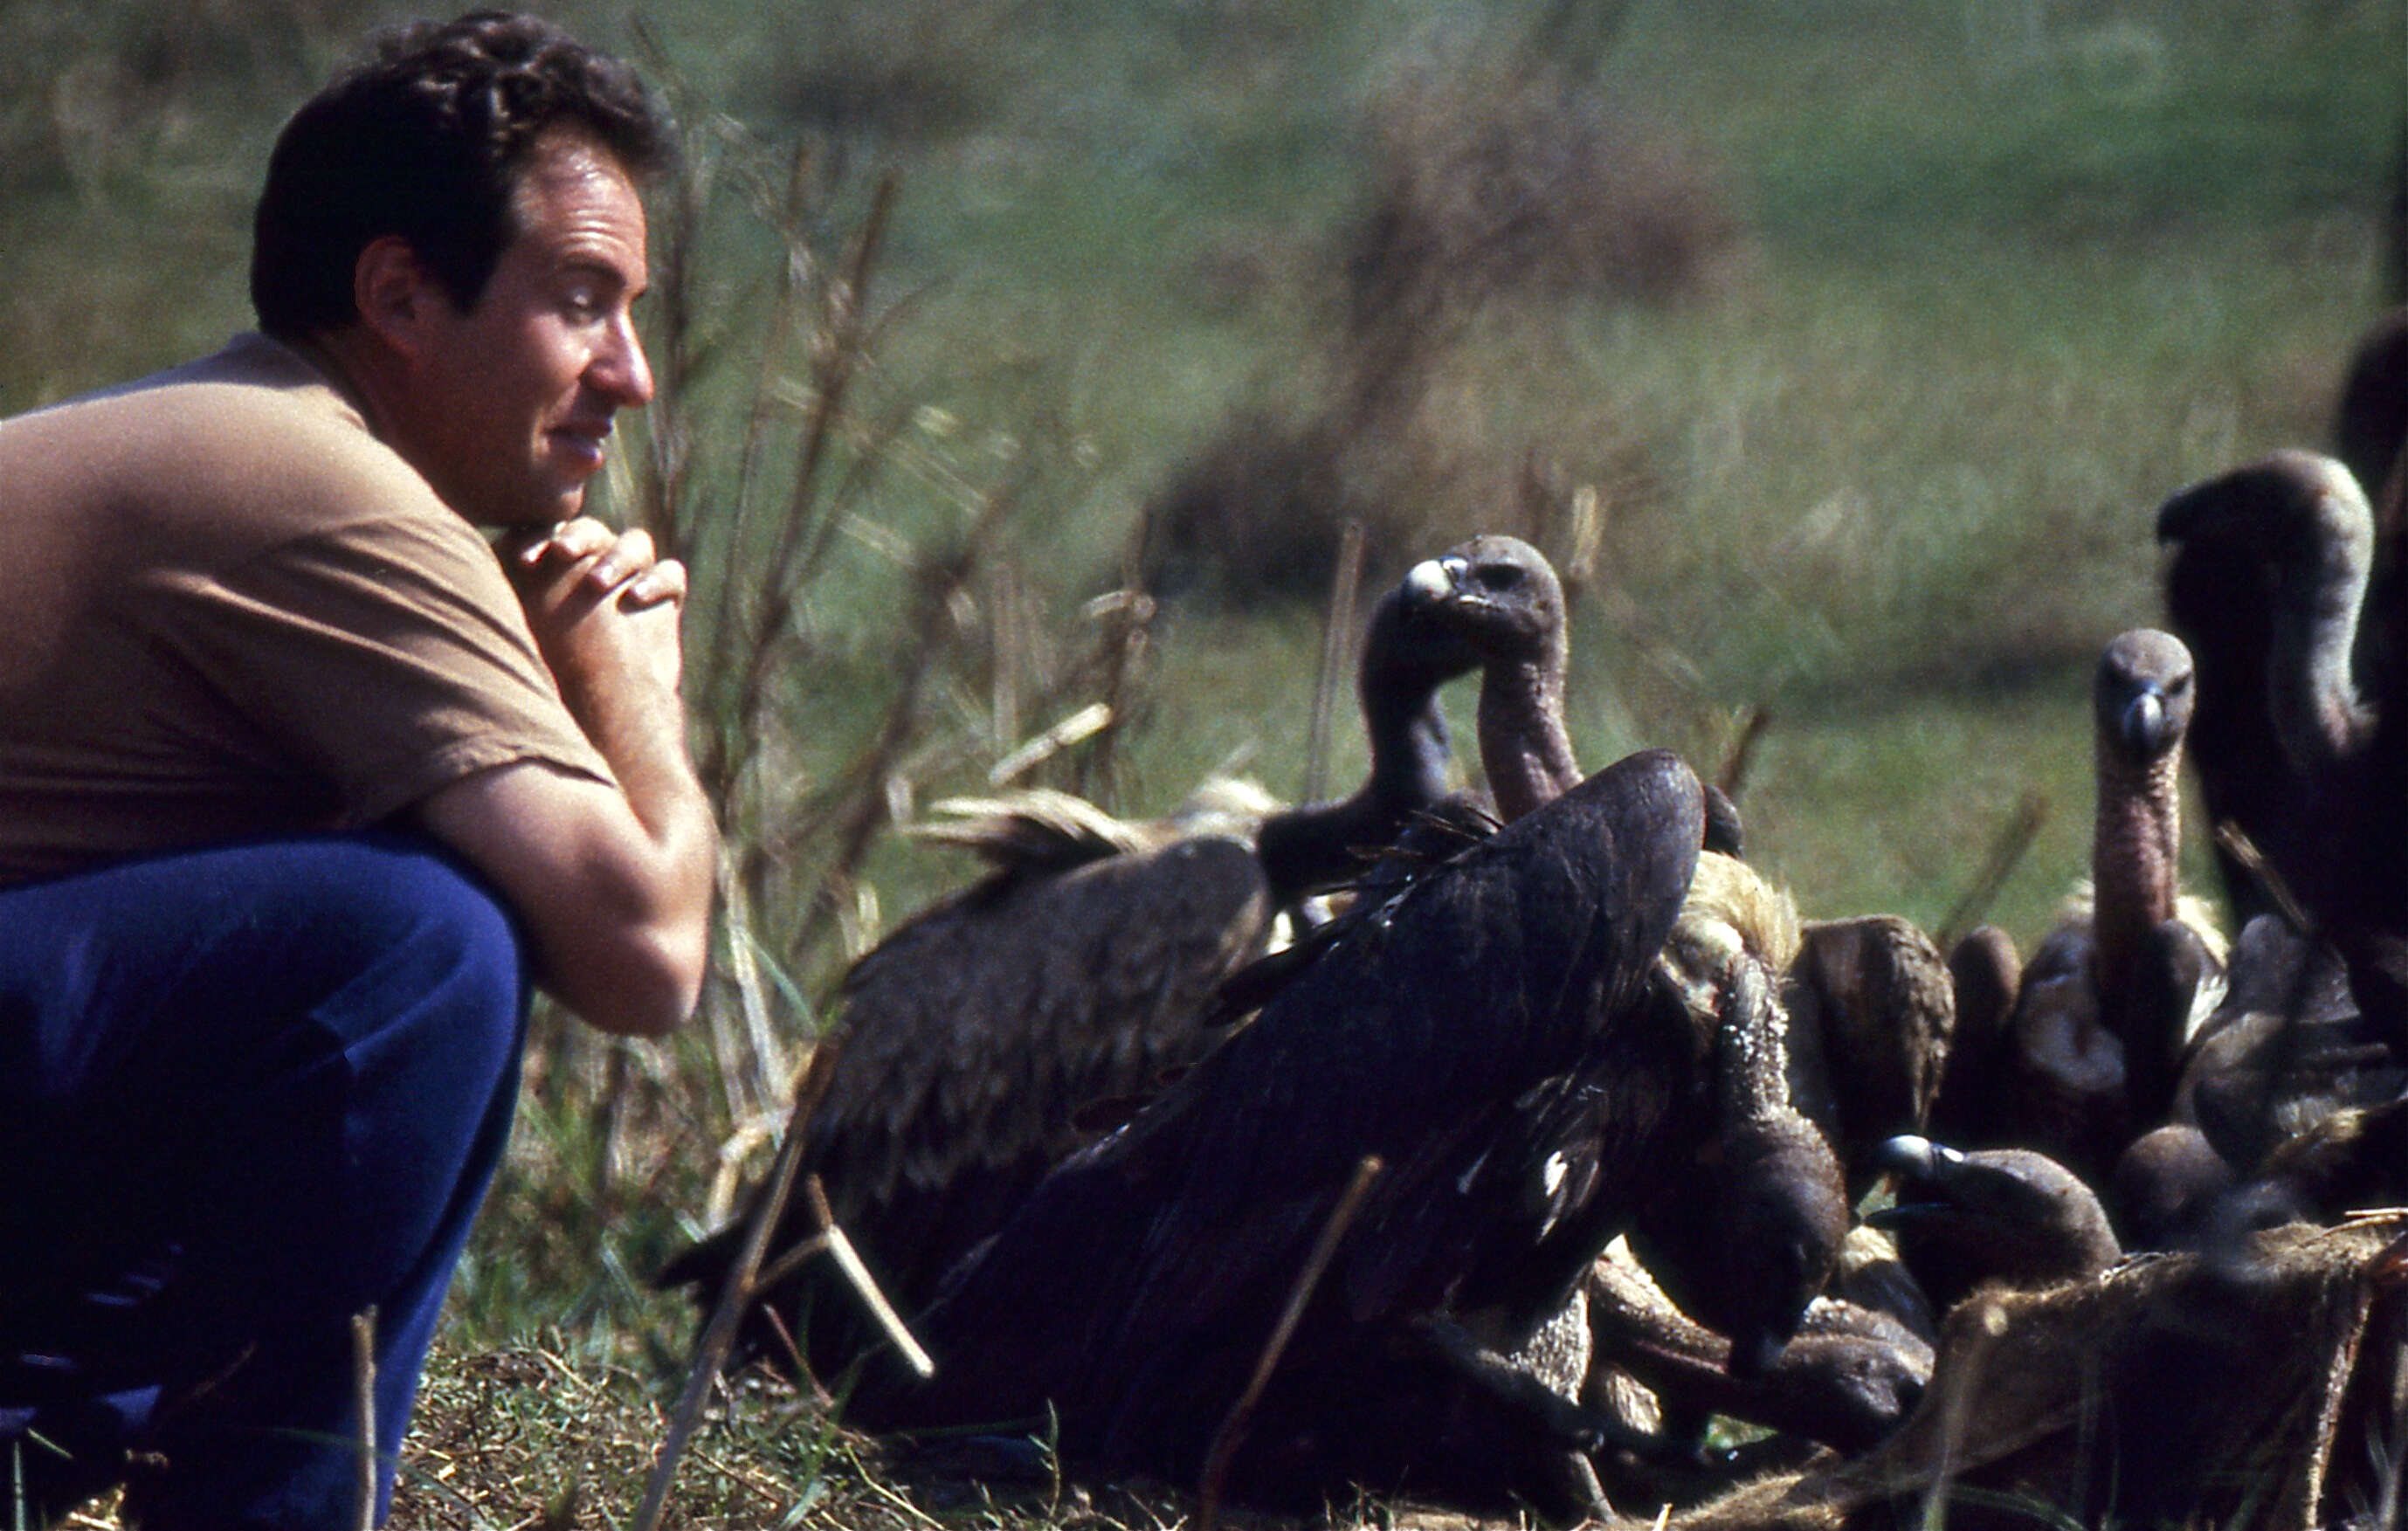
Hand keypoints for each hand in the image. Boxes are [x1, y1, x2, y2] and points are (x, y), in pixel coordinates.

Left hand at [501, 518, 688, 706]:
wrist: (600, 714)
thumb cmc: (550, 676)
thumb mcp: (519, 633)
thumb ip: (502, 597)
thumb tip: (469, 571)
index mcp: (556, 566)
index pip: (550, 532)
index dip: (539, 538)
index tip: (526, 563)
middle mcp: (595, 565)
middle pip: (592, 530)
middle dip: (578, 537)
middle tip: (564, 555)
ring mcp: (632, 580)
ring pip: (635, 543)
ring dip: (616, 557)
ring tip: (598, 584)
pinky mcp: (664, 600)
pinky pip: (670, 574)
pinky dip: (655, 580)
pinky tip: (635, 598)